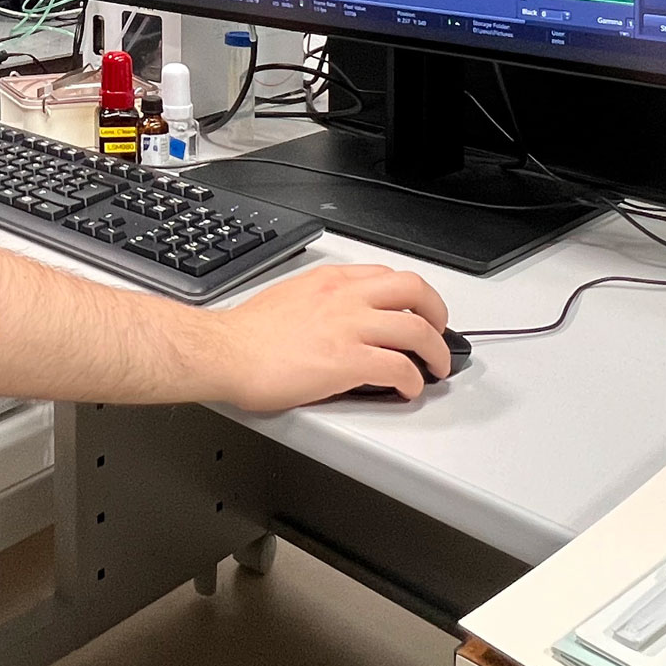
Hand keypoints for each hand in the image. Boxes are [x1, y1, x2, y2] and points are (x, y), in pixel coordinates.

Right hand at [215, 264, 451, 409]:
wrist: (225, 352)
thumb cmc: (246, 334)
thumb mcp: (289, 297)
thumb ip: (320, 302)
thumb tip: (337, 321)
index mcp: (329, 281)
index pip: (387, 276)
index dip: (411, 295)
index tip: (416, 310)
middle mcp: (344, 297)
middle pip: (414, 290)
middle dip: (437, 313)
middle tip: (440, 333)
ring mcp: (349, 327)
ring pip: (416, 329)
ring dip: (435, 351)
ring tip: (434, 368)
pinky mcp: (348, 361)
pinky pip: (399, 368)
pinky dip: (412, 381)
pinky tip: (407, 389)